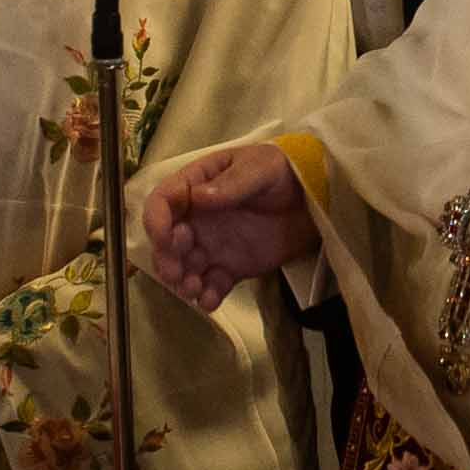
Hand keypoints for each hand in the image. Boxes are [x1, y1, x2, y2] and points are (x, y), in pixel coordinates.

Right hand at [147, 144, 310, 310]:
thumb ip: (231, 183)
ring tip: (194, 289)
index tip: (164, 238)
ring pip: (185, 268)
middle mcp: (197, 219)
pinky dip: (207, 296)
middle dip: (166, 259)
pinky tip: (210, 301)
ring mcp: (212, 246)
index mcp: (196, 187)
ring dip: (183, 281)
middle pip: (167, 242)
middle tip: (178, 272)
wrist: (312, 202)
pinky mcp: (230, 268)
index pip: (163, 203)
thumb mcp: (260, 168)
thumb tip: (198, 197)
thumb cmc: (281, 173)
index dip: (157, 221)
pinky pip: (212, 285)